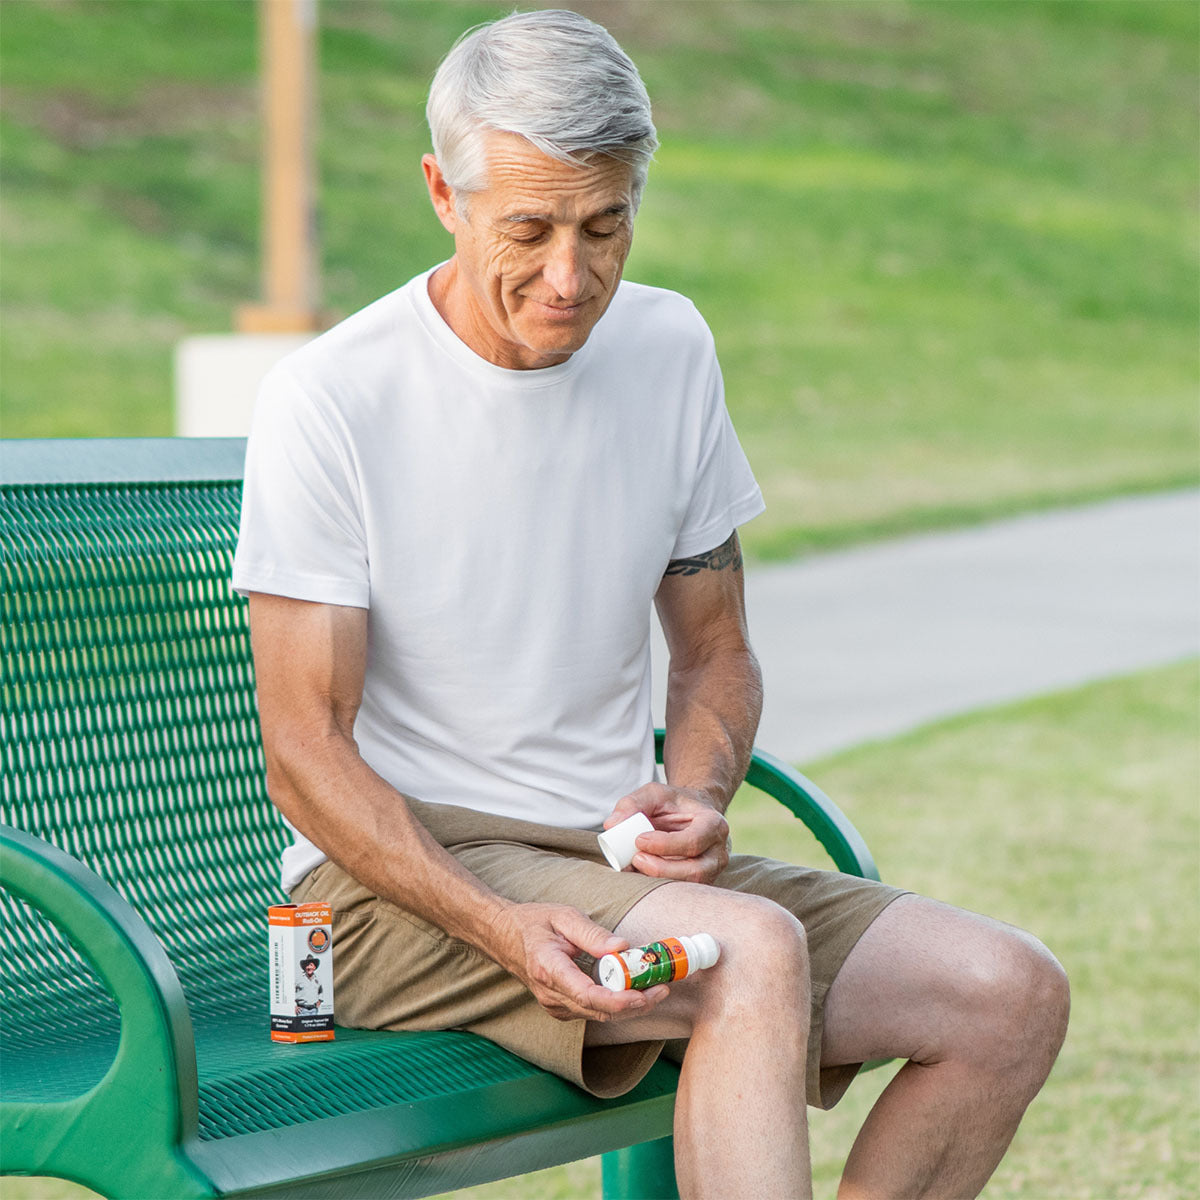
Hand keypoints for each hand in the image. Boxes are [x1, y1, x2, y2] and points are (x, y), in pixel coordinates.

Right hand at [491, 903, 669, 1022]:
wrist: (503, 935)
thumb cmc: (533, 923)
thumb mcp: (563, 916)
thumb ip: (592, 934)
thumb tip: (622, 948)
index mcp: (550, 970)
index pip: (589, 996)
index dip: (620, 1000)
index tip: (646, 993)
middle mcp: (552, 995)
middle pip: (600, 1011)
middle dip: (636, 1004)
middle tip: (663, 987)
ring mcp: (554, 1005)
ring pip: (599, 1015)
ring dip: (629, 1006)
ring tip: (655, 986)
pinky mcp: (560, 1007)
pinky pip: (592, 1011)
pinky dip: (615, 1004)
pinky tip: (632, 989)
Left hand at [605, 783, 730, 883]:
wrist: (690, 814)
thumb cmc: (673, 803)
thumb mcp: (654, 793)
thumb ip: (632, 804)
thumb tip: (612, 825)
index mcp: (713, 824)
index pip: (694, 841)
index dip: (665, 845)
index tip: (638, 839)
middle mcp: (718, 851)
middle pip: (694, 870)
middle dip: (661, 869)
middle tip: (635, 859)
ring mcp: (711, 871)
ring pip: (689, 886)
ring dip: (659, 880)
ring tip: (635, 867)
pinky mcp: (700, 884)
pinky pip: (681, 891)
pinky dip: (659, 887)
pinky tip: (641, 876)